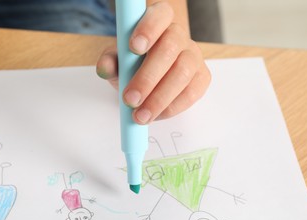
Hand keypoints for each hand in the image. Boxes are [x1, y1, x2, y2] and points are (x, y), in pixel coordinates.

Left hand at [96, 1, 210, 124]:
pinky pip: (191, 93)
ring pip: (182, 74)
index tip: (133, 48)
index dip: (149, 29)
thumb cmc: (133, 62)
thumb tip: (105, 68)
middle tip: (130, 99)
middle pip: (169, 49)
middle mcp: (179, 35)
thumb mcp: (117, 59)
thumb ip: (110, 61)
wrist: (151, 74)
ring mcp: (193, 56)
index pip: (160, 15)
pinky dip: (171, 108)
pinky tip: (155, 115)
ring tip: (140, 116)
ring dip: (158, 99)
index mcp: (158, 20)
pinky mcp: (201, 78)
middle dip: (147, 78)